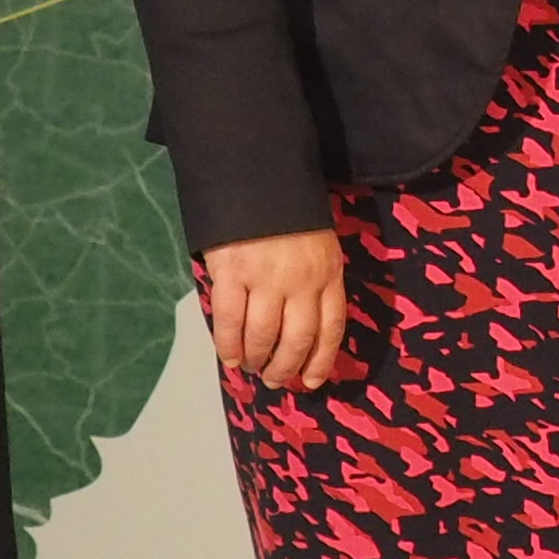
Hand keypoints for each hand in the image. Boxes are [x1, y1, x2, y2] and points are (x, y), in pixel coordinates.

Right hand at [201, 227, 347, 389]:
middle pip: (297, 339)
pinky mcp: (232, 273)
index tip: (311, 381)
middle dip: (286, 367)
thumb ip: (316, 281)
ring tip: (252, 368)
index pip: (330, 328)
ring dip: (257, 359)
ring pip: (263, 335)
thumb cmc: (288, 215)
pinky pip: (230, 321)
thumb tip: (306, 327)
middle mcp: (301, 281)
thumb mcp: (318, 246)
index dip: (321, 360)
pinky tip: (230, 358)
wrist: (256, 177)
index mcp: (328, 273)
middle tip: (275, 380)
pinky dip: (229, 345)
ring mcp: (266, 278)